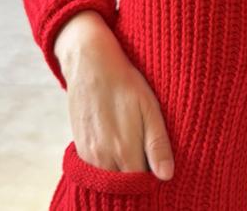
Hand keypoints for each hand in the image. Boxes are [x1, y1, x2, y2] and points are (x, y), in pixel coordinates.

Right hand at [54, 10, 173, 178]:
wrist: (90, 62)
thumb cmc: (125, 82)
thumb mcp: (148, 107)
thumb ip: (157, 143)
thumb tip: (166, 176)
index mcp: (124, 151)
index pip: (140, 184)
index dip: (151, 179)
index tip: (159, 170)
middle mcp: (102, 158)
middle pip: (123, 184)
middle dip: (136, 178)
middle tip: (148, 162)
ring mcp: (88, 154)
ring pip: (108, 178)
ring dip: (121, 173)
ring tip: (134, 155)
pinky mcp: (79, 147)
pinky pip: (94, 169)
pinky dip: (107, 167)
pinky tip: (117, 151)